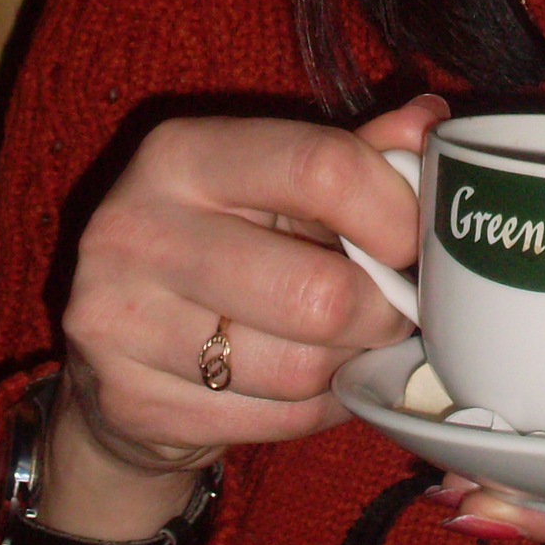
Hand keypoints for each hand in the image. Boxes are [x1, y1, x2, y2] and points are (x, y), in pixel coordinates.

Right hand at [53, 95, 447, 490]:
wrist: (114, 355)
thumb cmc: (222, 244)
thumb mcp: (275, 186)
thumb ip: (353, 155)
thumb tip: (429, 122)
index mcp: (182, 153)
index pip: (320, 168)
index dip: (393, 212)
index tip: (414, 241)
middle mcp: (137, 229)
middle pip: (318, 292)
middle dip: (382, 311)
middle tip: (394, 310)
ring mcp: (121, 321)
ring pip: (301, 369)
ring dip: (348, 366)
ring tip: (348, 345)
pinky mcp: (131, 404)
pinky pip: (274, 422)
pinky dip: (315, 412)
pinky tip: (307, 387)